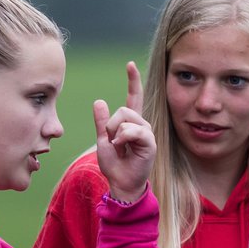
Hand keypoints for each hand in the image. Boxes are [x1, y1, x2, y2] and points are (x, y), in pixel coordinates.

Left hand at [94, 61, 155, 202]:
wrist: (121, 183)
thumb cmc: (114, 164)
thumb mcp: (103, 140)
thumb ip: (101, 122)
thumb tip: (99, 101)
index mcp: (130, 123)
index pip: (134, 97)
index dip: (133, 81)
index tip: (130, 64)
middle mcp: (141, 124)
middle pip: (123, 109)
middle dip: (110, 125)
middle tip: (112, 142)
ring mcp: (147, 132)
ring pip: (126, 119)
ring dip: (115, 133)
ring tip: (119, 148)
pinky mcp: (149, 142)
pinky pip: (133, 130)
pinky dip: (123, 138)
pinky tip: (124, 148)